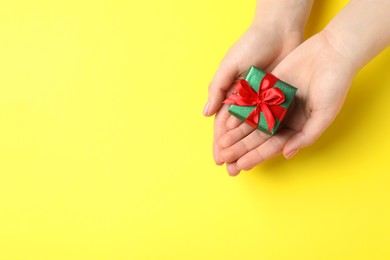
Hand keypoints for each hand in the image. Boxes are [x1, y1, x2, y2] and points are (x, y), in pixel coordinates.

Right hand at [204, 24, 302, 170]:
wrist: (278, 32)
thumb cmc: (249, 46)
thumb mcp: (229, 66)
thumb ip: (218, 89)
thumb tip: (206, 113)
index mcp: (229, 95)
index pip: (222, 125)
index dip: (220, 143)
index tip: (219, 159)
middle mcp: (245, 102)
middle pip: (238, 133)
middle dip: (234, 152)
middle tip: (233, 171)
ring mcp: (262, 102)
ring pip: (254, 131)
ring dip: (250, 149)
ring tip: (247, 165)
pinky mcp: (278, 100)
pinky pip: (272, 122)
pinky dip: (268, 136)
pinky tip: (267, 150)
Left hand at [219, 31, 355, 175]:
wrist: (332, 52)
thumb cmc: (334, 85)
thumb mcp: (324, 114)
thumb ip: (306, 135)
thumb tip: (286, 154)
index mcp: (297, 127)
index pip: (273, 145)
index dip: (257, 155)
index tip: (241, 165)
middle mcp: (284, 117)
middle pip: (259, 136)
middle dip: (242, 147)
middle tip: (225, 157)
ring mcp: (274, 102)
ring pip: (252, 121)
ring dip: (237, 132)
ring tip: (222, 143)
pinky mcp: (268, 87)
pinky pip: (251, 102)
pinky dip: (240, 112)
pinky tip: (227, 121)